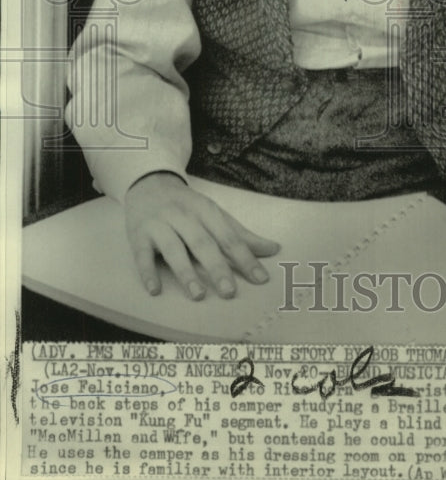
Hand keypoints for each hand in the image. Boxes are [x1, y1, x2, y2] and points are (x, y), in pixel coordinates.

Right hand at [124, 173, 279, 299]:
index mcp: (207, 211)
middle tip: (230, 292)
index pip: (229, 237)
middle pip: (203, 243)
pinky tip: (155, 290)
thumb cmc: (188, 206)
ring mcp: (160, 225)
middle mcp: (184, 216)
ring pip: (174, 249)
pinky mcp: (139, 235)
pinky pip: (142, 254)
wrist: (149, 184)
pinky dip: (148, 272)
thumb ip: (241, 234)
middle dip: (217, 267)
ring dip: (186, 272)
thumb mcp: (215, 214)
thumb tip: (273, 249)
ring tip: (199, 295)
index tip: (261, 278)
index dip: (246, 258)